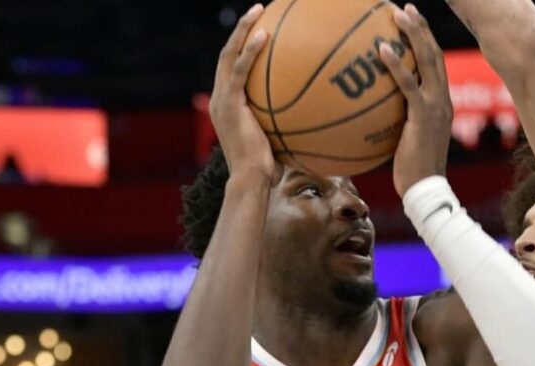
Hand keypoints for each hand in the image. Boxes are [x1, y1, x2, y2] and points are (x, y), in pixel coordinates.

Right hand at [210, 4, 276, 180]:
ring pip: (229, 54)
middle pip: (227, 54)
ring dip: (243, 29)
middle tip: (257, 10)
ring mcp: (222, 99)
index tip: (261, 30)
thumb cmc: (268, 169)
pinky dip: (250, 51)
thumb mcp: (277, 140)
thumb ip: (286, 122)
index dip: (243, 47)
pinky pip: (240, 70)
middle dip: (241, 29)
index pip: (232, 68)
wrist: (251, 180)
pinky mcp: (229, 103)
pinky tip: (265, 36)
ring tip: (258, 11)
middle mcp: (219, 97)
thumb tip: (314, 117)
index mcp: (227, 104)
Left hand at [381, 4, 453, 196]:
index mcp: (441, 104)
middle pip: (435, 55)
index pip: (435, 66)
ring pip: (427, 61)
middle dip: (421, 29)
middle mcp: (443, 99)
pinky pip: (408, 85)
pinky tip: (381, 49)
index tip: (412, 24)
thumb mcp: (405, 142)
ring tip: (397, 15)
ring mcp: (436, 106)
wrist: (425, 190)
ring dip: (413, 35)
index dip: (425, 42)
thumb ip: (396, 122)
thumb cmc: (411, 172)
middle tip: (406, 9)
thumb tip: (370, 114)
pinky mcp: (423, 116)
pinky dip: (396, 64)